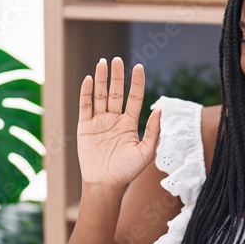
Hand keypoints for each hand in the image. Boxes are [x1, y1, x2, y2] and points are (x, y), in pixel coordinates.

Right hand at [77, 57, 161, 187]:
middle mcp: (114, 119)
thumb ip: (153, 132)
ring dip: (102, 79)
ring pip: (100, 95)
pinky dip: (86, 93)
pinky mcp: (85, 126)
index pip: (134, 98)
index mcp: (129, 124)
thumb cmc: (127, 171)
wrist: (105, 184)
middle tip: (117, 59)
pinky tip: (90, 80)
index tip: (139, 67)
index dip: (136, 83)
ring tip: (103, 63)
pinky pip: (85, 106)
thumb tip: (160, 110)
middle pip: (116, 92)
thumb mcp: (146, 152)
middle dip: (117, 76)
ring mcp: (99, 121)